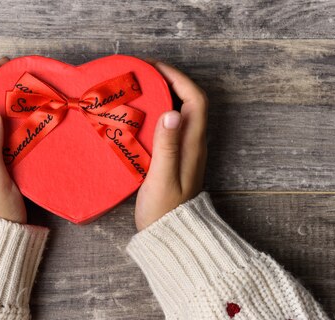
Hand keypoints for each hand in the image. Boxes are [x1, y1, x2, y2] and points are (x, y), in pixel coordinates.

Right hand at [135, 61, 207, 230]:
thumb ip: (167, 146)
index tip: (154, 68)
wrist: (170, 237)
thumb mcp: (162, 178)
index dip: (178, 78)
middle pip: (189, 102)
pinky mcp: (177, 159)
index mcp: (193, 145)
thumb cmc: (164, 212)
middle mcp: (194, 144)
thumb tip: (172, 112)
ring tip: (139, 91)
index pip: (195, 99)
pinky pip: (172, 127)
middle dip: (169, 82)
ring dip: (164, 97)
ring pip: (181, 113)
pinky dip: (159, 114)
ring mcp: (187, 152)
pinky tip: (141, 118)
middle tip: (143, 76)